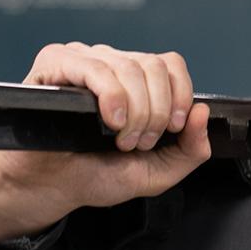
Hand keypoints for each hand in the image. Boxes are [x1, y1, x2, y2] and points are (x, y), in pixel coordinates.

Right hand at [0, 43, 215, 249]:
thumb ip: (189, 151)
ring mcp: (81, 60)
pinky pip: (91, 65)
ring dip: (135, 111)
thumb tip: (203, 112)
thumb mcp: (154, 172)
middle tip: (139, 143)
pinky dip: (110, 95)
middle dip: (156, 111)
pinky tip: (110, 121)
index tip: (172, 129)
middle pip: (153, 65)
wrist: (47, 189)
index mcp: (134, 80)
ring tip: (120, 140)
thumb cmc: (94, 174)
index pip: (169, 63)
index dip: (179, 94)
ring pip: (127, 66)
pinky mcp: (53, 65)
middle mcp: (109, 63)